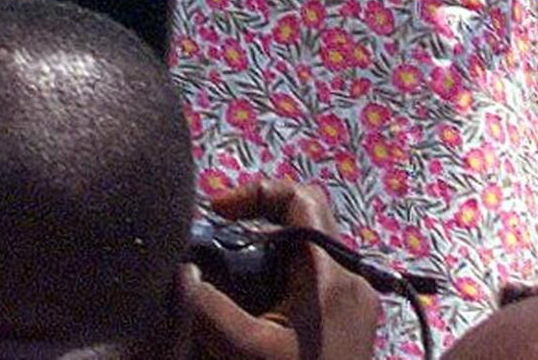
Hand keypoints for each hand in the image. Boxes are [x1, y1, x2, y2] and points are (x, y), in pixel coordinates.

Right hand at [183, 179, 381, 359]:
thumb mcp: (243, 352)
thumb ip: (209, 309)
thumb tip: (180, 271)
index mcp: (331, 272)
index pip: (303, 199)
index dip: (258, 193)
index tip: (217, 212)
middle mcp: (352, 279)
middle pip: (302, 229)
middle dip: (255, 235)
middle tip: (213, 255)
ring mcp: (356, 304)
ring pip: (306, 262)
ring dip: (265, 267)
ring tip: (223, 290)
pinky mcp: (353, 327)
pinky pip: (315, 290)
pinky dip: (280, 291)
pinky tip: (248, 318)